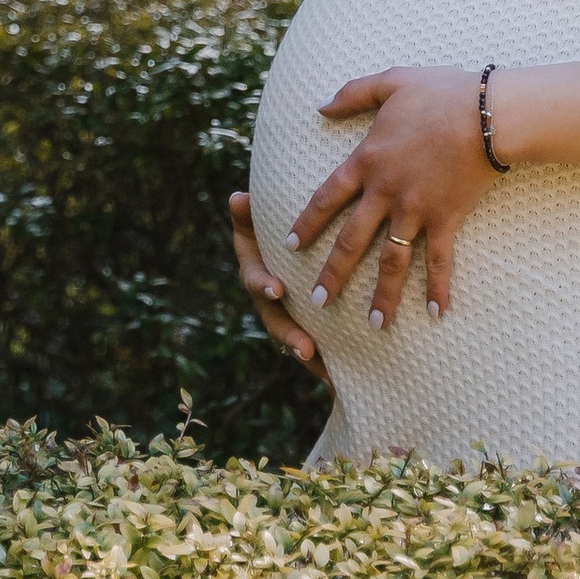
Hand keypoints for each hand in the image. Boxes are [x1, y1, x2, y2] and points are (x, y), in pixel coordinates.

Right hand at [227, 191, 331, 388]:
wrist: (297, 238)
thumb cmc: (276, 221)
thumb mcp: (263, 213)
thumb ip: (250, 210)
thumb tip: (237, 197)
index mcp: (256, 271)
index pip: (255, 279)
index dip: (263, 285)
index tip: (276, 289)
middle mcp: (269, 298)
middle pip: (275, 321)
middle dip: (290, 335)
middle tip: (306, 347)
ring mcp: (288, 314)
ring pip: (294, 339)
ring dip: (309, 355)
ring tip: (328, 373)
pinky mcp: (308, 324)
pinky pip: (316, 347)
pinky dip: (326, 364)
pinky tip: (342, 381)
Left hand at [288, 64, 496, 330]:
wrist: (486, 113)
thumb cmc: (440, 91)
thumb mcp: (391, 82)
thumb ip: (353, 94)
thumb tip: (321, 106)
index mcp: (368, 160)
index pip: (327, 197)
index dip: (307, 221)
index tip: (291, 244)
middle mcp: (385, 191)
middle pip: (351, 240)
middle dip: (333, 273)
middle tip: (316, 302)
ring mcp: (416, 209)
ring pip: (391, 260)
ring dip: (382, 294)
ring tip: (374, 324)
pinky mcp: (446, 219)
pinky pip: (440, 260)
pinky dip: (438, 287)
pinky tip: (437, 313)